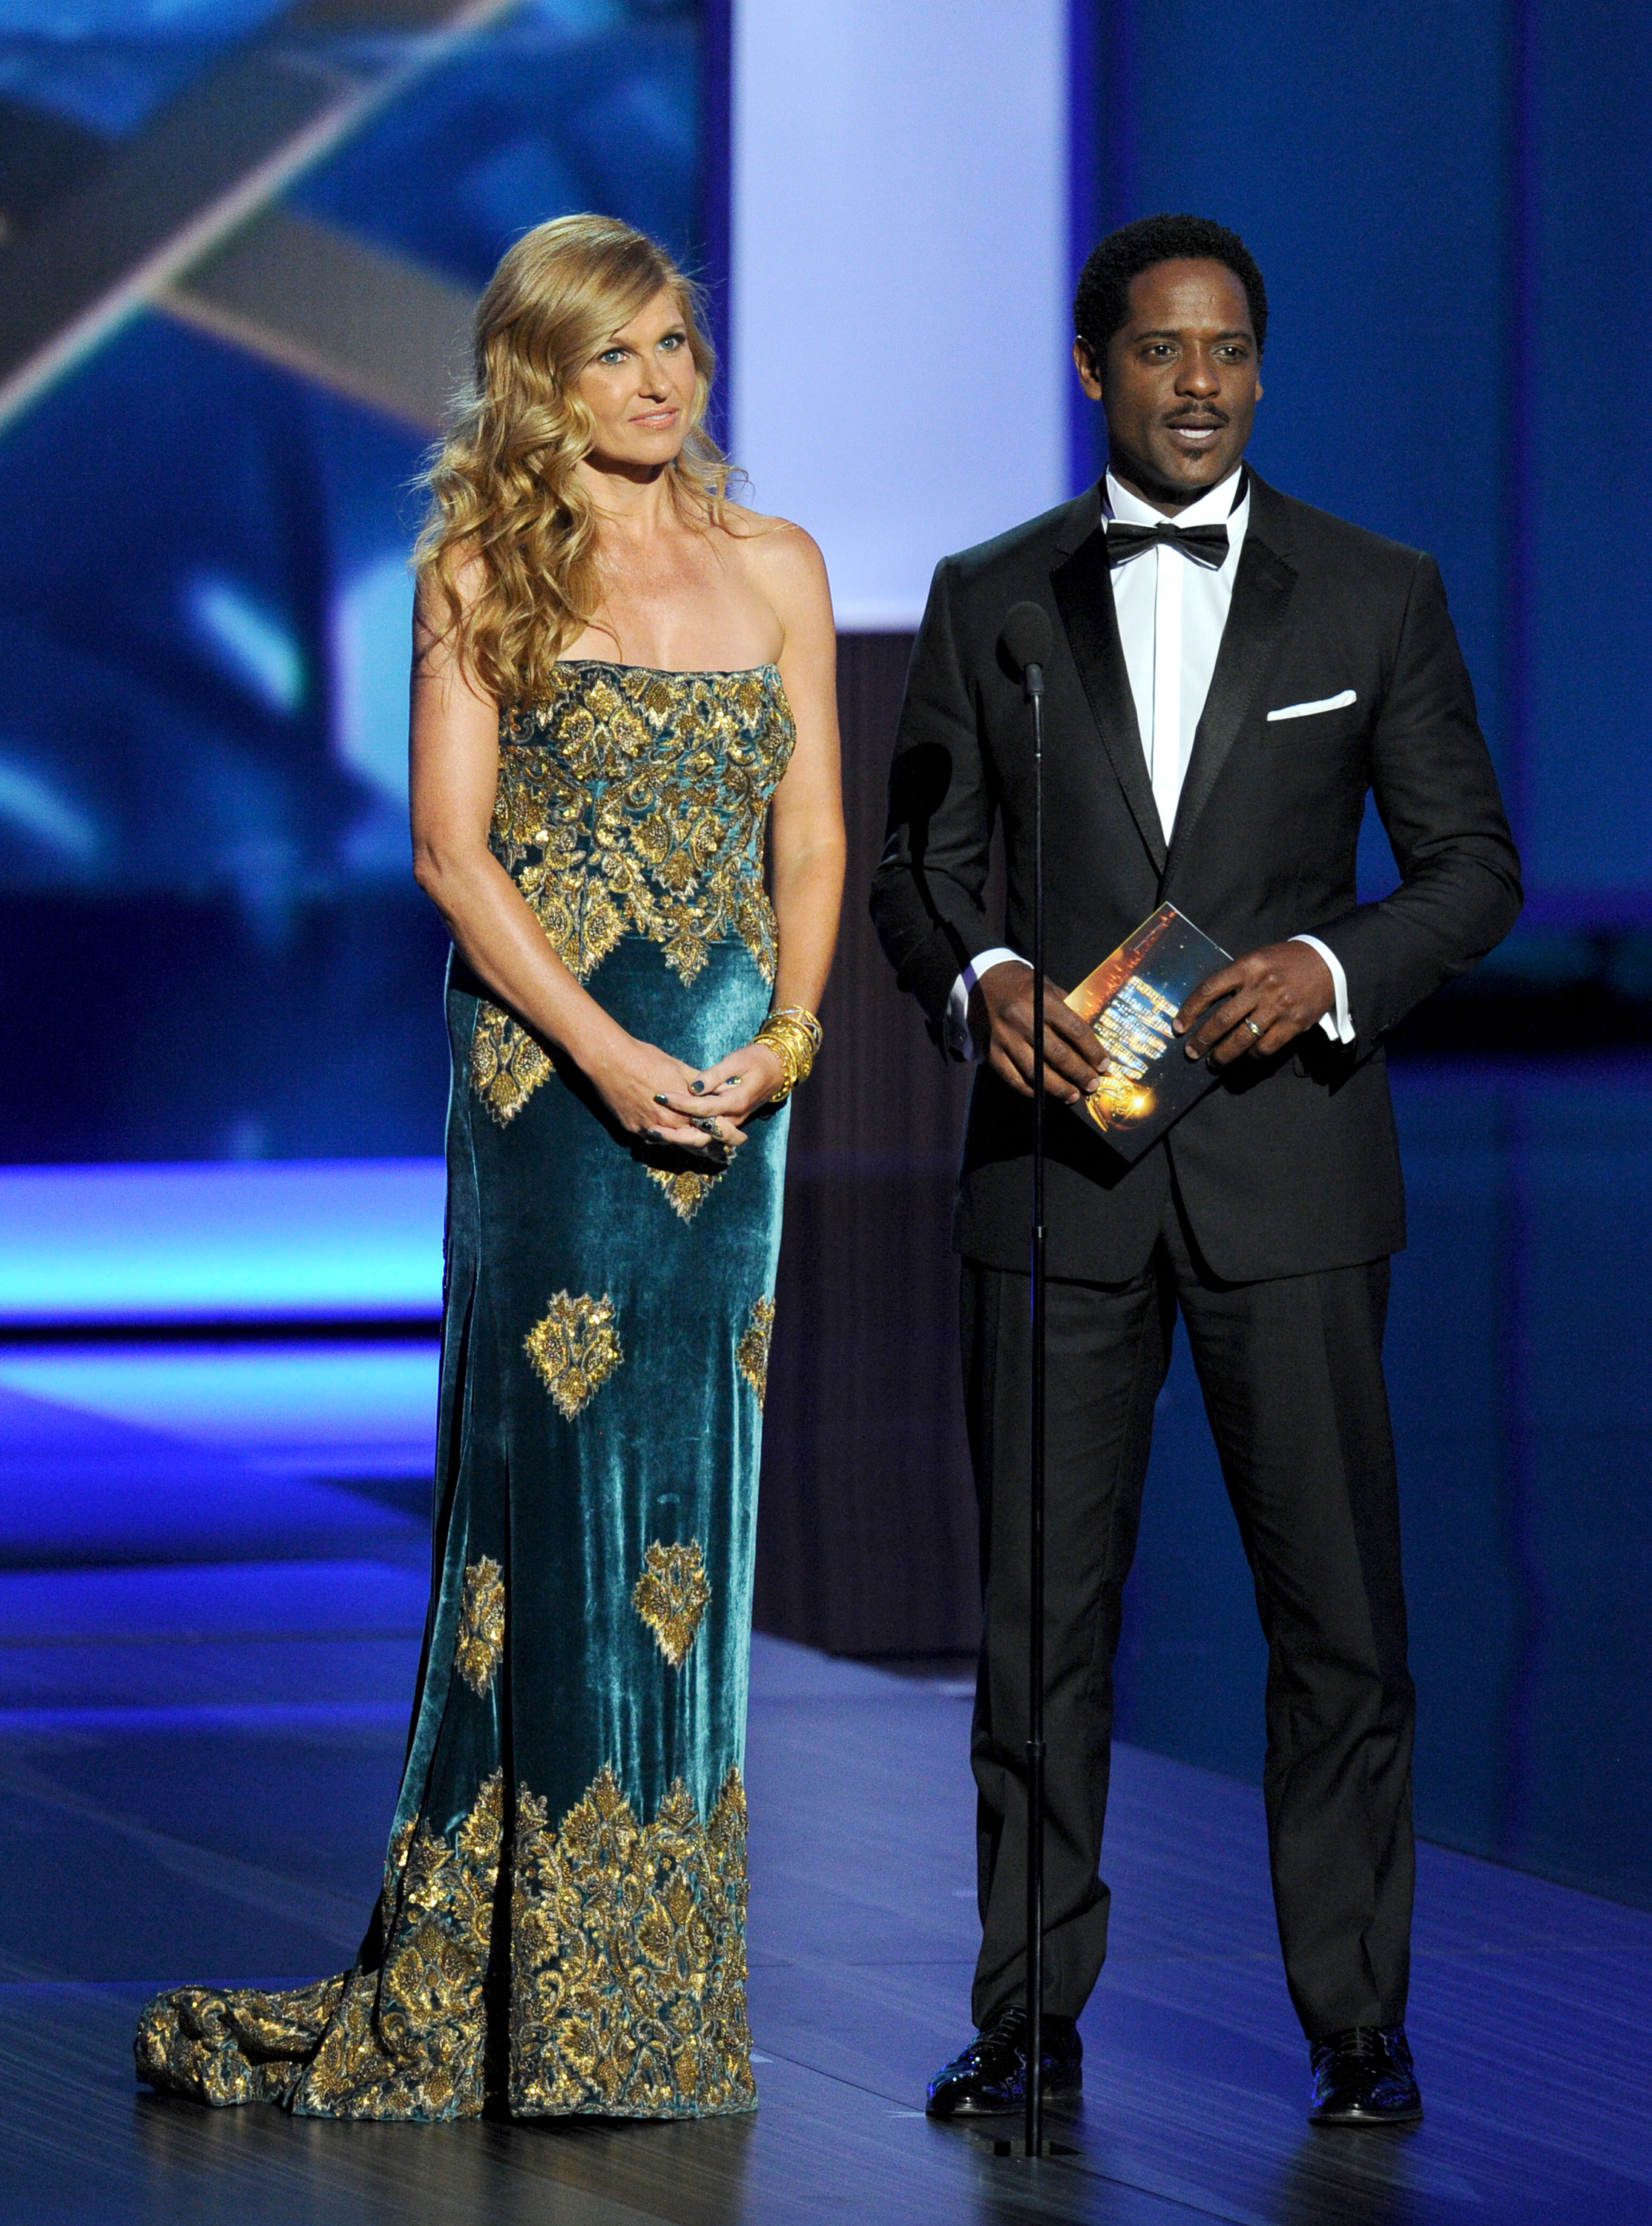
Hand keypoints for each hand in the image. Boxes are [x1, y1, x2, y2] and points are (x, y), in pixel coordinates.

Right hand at [582, 1031, 729, 1151]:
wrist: (611, 1062)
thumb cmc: (647, 1059)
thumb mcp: (680, 1068)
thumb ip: (704, 1084)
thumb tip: (727, 1087)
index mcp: (686, 1109)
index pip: (714, 1128)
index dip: (728, 1134)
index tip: (739, 1139)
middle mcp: (670, 1124)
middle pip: (696, 1143)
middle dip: (710, 1149)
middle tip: (721, 1155)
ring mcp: (650, 1129)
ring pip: (674, 1144)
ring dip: (686, 1144)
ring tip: (701, 1152)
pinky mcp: (634, 1130)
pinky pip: (654, 1139)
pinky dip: (663, 1137)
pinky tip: (668, 1135)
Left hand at [650, 1041, 789, 1151]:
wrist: (776, 1070)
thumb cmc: (755, 1061)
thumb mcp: (736, 1061)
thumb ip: (714, 1075)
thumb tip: (693, 1087)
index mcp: (735, 1102)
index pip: (702, 1108)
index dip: (680, 1103)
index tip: (660, 1096)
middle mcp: (734, 1118)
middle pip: (702, 1135)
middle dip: (677, 1134)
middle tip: (653, 1127)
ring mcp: (731, 1123)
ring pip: (704, 1139)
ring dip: (681, 1138)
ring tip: (656, 1132)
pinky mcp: (728, 1122)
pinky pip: (708, 1135)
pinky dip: (689, 1136)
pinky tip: (670, 1131)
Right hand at [975, 960, 1106, 1104]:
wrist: (981, 980)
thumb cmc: (1020, 984)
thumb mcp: (1047, 986)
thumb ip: (1066, 1011)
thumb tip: (1088, 1041)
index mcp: (1040, 1000)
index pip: (1074, 1030)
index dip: (1092, 1051)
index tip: (1103, 1065)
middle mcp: (1022, 1019)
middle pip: (1058, 1054)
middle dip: (1080, 1073)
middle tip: (1092, 1085)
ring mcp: (1004, 1037)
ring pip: (1035, 1071)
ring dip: (1058, 1088)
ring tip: (1073, 1096)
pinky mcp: (991, 1050)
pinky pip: (1012, 1077)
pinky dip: (1030, 1089)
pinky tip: (1044, 1094)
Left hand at [1174, 941, 1332, 1065]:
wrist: (1327, 961)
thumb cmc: (1285, 961)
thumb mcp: (1257, 959)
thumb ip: (1236, 978)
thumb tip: (1208, 1006)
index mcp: (1247, 966)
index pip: (1209, 989)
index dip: (1190, 1010)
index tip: (1179, 1027)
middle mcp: (1261, 986)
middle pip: (1223, 1019)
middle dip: (1203, 1040)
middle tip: (1191, 1052)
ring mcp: (1278, 1006)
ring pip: (1242, 1038)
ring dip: (1223, 1054)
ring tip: (1213, 1062)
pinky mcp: (1294, 1023)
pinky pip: (1266, 1047)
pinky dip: (1252, 1056)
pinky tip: (1245, 1058)